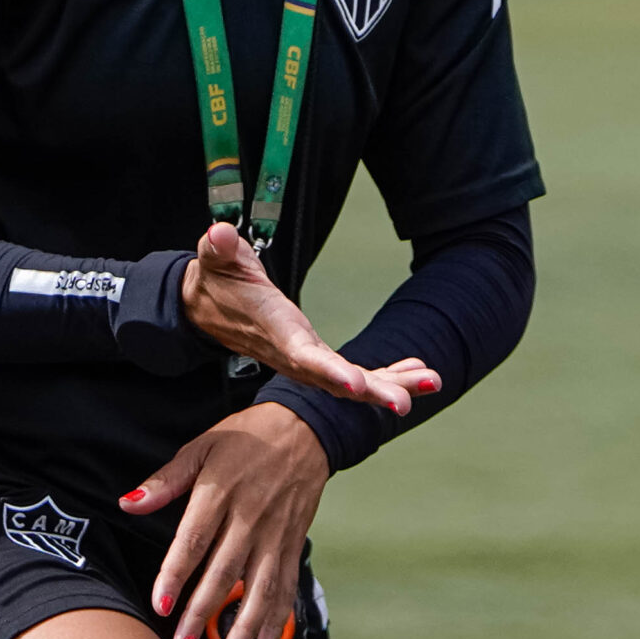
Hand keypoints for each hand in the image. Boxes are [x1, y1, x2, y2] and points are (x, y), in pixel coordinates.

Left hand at [121, 405, 328, 638]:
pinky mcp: (294, 541)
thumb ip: (166, 480)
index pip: (195, 539)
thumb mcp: (202, 446)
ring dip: (247, 625)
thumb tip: (128, 503)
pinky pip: (286, 584)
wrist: (305, 426)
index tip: (160, 605)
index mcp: (220, 491)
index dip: (176, 574)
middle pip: (225, 571)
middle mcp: (250, 516)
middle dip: (203, 612)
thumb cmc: (246, 436)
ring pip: (261, 585)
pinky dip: (278, 618)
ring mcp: (275, 532)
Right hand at [179, 222, 439, 413]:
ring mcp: (306, 362)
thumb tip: (219, 235)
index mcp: (274, 329)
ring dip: (392, 385)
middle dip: (372, 391)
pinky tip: (417, 372)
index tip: (356, 386)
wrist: (207, 308)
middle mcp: (292, 353)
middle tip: (405, 403)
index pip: (302, 355)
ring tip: (432, 382)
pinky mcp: (315, 360)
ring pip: (352, 382)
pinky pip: (355, 375)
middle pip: (335, 379)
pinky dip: (386, 375)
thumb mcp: (216, 259)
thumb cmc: (218, 280)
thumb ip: (219, 249)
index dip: (329, 371)